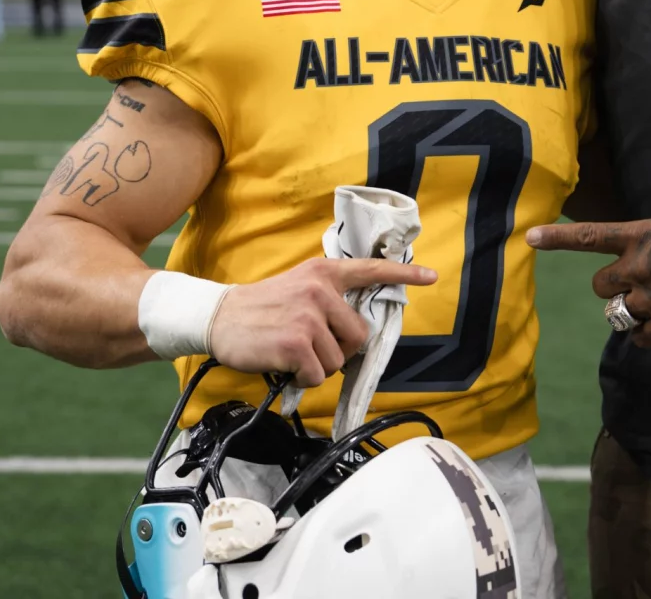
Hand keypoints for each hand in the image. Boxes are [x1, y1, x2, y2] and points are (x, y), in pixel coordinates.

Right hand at [207, 257, 435, 384]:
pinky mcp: (297, 343)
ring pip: (339, 360)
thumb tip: (357, 331)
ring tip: (292, 352)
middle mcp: (320, 291)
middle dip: (340, 350)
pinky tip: (284, 364)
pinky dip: (303, 379)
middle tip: (312, 347)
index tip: (431, 276)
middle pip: (359, 336)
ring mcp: (309, 317)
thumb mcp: (298, 288)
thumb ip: (328, 298)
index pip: (370, 270)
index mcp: (323, 273)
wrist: (219, 318)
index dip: (403, 274)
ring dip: (318, 366)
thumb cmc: (261, 309)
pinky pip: (319, 375)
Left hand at [527, 214, 650, 346]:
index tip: (529, 236)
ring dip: (632, 312)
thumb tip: (635, 261)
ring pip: (618, 313)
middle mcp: (641, 266)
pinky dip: (649, 334)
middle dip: (615, 288)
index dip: (557, 239)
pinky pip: (639, 338)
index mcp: (644, 236)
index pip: (590, 237)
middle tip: (642, 286)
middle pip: (600, 286)